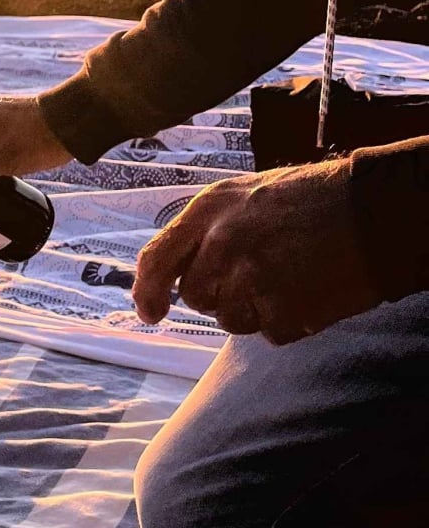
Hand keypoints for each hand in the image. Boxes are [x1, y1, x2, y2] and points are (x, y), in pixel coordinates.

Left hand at [132, 160, 379, 342]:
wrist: (379, 209)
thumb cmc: (317, 199)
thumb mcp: (249, 194)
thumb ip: (209, 229)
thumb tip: (175, 271)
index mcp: (209, 209)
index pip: (156, 258)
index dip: (147, 291)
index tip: (151, 313)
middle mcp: (221, 243)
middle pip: (197, 297)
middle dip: (222, 296)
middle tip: (263, 274)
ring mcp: (250, 276)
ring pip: (231, 320)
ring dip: (257, 311)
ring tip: (292, 277)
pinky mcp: (282, 306)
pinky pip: (269, 333)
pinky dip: (290, 321)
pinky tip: (312, 291)